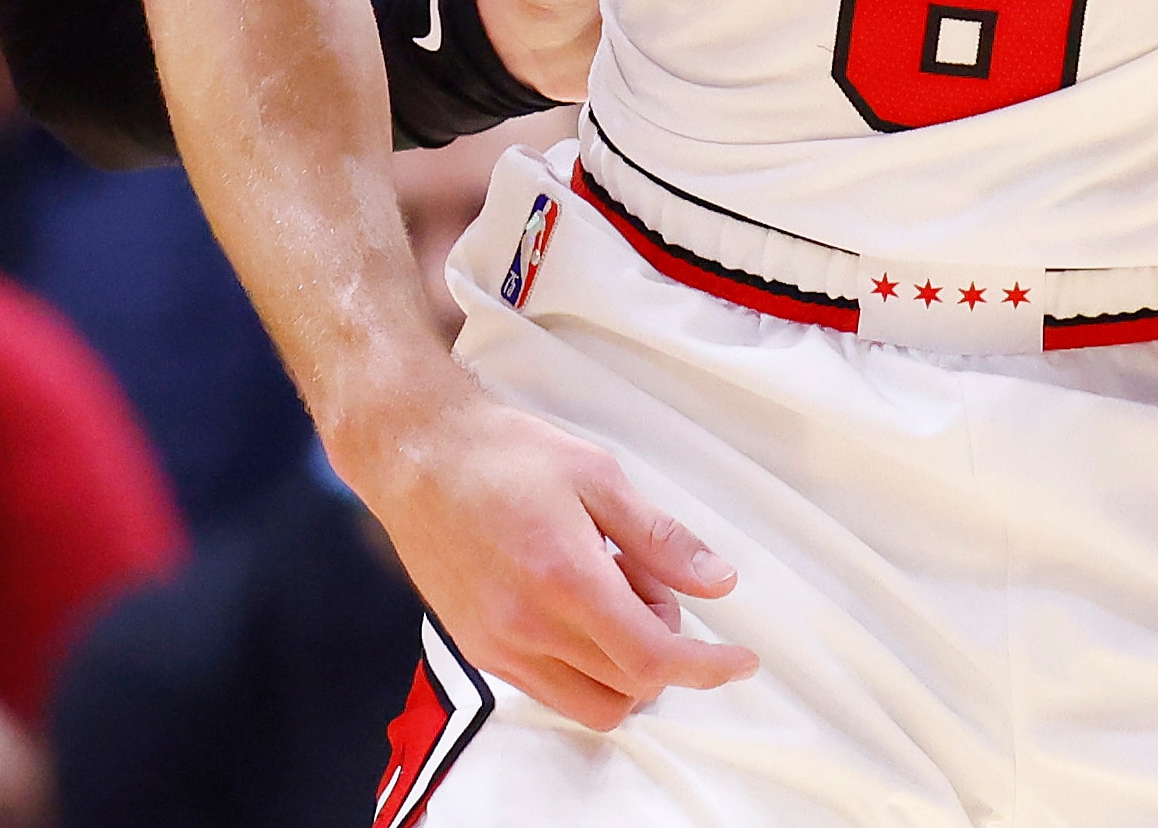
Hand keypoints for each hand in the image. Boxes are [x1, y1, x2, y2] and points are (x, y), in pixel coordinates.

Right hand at [340, 373, 756, 728]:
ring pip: (592, 704)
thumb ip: (660, 537)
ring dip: (625, 669)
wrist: (417, 456)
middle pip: (630, 685)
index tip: (740, 661)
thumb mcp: (597, 475)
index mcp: (565, 578)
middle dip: (664, 646)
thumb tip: (719, 583)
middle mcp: (528, 626)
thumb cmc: (504, 454)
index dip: (707, 668)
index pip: (653, 658)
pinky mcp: (478, 651)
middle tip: (646, 579)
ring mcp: (498, 646)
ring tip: (609, 594)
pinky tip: (574, 607)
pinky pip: (551, 692)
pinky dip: (584, 670)